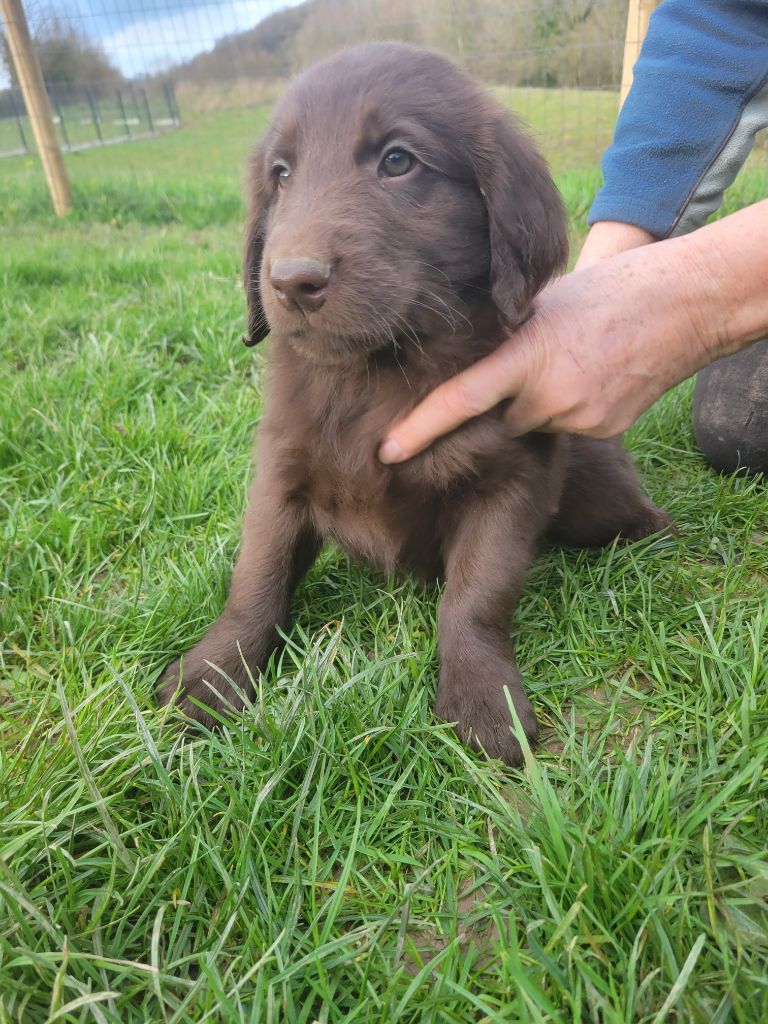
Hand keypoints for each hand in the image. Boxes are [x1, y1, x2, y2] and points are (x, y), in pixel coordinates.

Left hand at [378, 202, 767, 463]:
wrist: (683, 304)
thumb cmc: (608, 290)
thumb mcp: (543, 302)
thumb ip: (504, 336)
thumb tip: (465, 355)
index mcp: (526, 356)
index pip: (460, 399)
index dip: (419, 429)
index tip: (387, 452)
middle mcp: (549, 395)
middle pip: (499, 419)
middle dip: (502, 402)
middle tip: (528, 366)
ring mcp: (579, 418)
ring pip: (533, 424)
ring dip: (537, 403)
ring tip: (568, 363)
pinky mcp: (603, 431)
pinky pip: (565, 428)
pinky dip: (568, 409)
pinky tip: (590, 378)